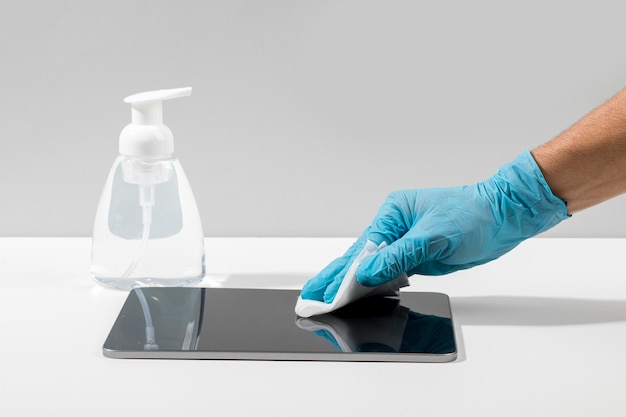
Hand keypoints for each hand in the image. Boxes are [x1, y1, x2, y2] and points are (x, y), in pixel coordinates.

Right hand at [300, 150, 567, 300]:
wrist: (504, 217)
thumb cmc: (474, 215)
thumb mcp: (434, 236)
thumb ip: (399, 255)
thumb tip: (367, 271)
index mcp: (393, 213)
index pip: (362, 247)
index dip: (342, 272)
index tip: (325, 290)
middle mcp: (395, 226)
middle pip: (360, 256)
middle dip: (336, 277)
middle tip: (311, 296)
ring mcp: (405, 242)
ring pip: (373, 266)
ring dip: (351, 282)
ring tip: (327, 297)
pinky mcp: (417, 255)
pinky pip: (390, 271)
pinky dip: (374, 284)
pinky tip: (359, 293)